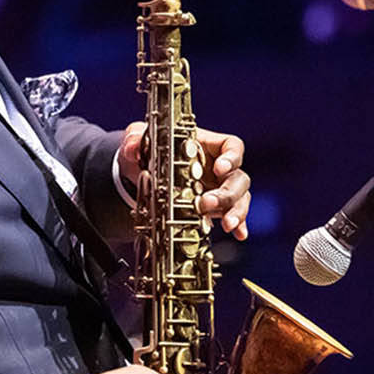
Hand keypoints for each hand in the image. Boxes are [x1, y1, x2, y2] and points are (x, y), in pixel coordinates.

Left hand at [117, 123, 250, 239]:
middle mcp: (217, 167)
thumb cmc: (147, 151)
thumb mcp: (138, 140)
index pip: (231, 146)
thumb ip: (135, 140)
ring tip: (227, 225)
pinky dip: (239, 224)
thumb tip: (133, 147)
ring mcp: (218, 188)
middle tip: (206, 204)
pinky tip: (239, 233)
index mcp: (205, 145)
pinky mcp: (214, 208)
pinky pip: (232, 214)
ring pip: (240, 198)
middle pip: (238, 177)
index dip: (231, 157)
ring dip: (236, 212)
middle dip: (227, 193)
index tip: (220, 168)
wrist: (141, 173)